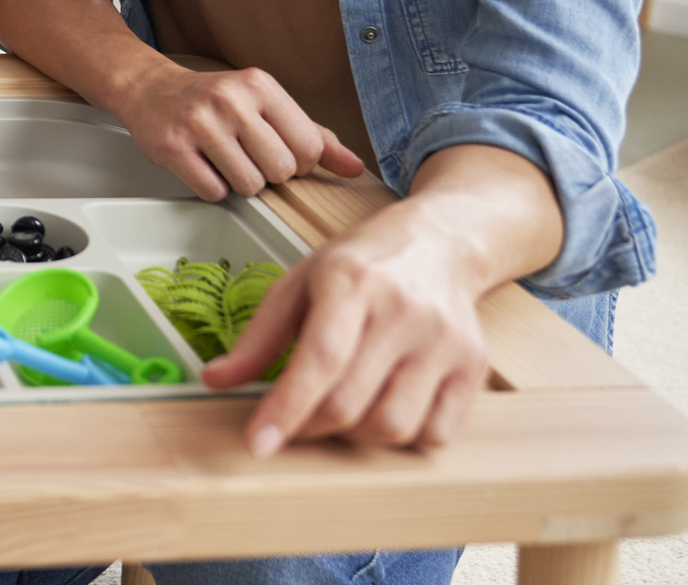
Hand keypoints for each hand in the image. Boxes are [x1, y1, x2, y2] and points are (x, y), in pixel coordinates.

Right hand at [112, 60, 365, 199]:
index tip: (280, 153)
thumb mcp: (266, 105)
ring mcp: (200, 124)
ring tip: (225, 161)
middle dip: (268, 175)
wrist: (150, 89)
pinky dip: (212, 187)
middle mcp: (231, 101)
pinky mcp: (173, 147)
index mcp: (261, 86)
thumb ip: (312, 136)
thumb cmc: (214, 100)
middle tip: (248, 158)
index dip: (299, 163)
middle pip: (280, 171)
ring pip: (249, 186)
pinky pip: (213, 191)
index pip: (308, 148)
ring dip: (240, 183)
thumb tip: (355, 167)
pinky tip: (203, 166)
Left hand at [202, 198, 488, 454]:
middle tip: (296, 418)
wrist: (440, 243)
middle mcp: (402, 310)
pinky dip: (403, 438)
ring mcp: (443, 341)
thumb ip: (258, 337)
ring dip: (355, 434)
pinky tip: (385, 407)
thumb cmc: (362, 265)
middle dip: (310, 425)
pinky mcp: (473, 366)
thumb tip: (214, 379)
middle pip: (350, 401)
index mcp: (351, 281)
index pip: (319, 358)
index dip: (286, 408)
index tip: (258, 443)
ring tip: (343, 406)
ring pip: (392, 425)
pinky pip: (435, 433)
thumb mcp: (299, 283)